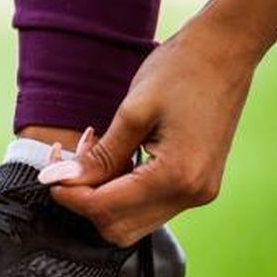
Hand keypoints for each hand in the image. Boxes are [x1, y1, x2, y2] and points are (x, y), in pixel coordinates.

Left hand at [39, 18, 258, 245]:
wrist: (226, 51)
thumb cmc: (181, 70)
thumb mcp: (132, 112)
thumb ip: (97, 156)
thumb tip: (57, 181)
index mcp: (177, 176)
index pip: (105, 208)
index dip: (70, 195)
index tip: (50, 174)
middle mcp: (191, 194)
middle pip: (117, 226)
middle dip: (85, 200)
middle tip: (70, 162)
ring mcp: (198, 193)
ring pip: (132, 221)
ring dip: (102, 196)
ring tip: (91, 153)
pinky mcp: (197, 185)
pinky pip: (149, 204)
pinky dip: (122, 189)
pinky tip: (114, 156)